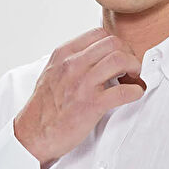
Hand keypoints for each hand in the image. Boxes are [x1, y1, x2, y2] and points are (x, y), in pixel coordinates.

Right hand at [13, 27, 144, 168]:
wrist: (32, 134)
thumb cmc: (43, 108)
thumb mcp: (52, 72)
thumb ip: (71, 60)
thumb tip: (94, 55)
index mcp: (63, 54)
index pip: (99, 33)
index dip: (116, 44)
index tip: (119, 56)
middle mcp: (73, 65)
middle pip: (114, 43)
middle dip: (128, 54)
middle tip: (130, 68)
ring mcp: (83, 84)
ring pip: (121, 60)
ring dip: (135, 68)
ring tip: (133, 79)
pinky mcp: (92, 105)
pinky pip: (124, 91)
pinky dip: (136, 91)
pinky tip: (134, 94)